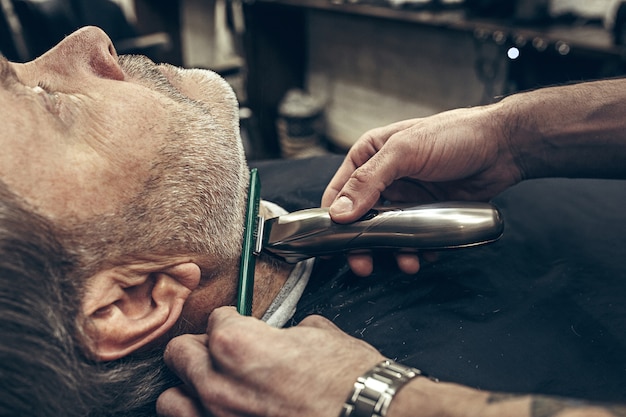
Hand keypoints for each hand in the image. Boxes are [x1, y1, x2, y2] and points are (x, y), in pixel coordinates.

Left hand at [157, 306, 384, 416]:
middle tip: (223, 351)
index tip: (240, 323)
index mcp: (237, 344)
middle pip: (180, 354)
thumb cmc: (349, 380)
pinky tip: (226, 410)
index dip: (233, 319)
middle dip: (201, 347)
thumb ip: (285, 331)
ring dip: (189, 388)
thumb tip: (282, 334)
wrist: (370, 415)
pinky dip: (203, 414)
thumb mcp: (319, 335)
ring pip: (170, 400)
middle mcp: (218, 385)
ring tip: (213, 386)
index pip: (216, 320)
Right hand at [322, 105, 520, 275]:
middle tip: (364, 264)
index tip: (332, 243)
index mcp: (370, 156)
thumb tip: (339, 213)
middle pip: (360, 219)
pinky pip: (413, 237)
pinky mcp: (427, 212)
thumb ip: (369, 181)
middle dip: (362, 243)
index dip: (332, 218)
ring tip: (405, 262)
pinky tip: (424, 255)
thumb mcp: (405, 152)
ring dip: (391, 251)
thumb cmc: (455, 135)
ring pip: (387, 232)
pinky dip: (415, 250)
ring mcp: (406, 196)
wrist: (504, 146)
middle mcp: (384, 178)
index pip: (338, 192)